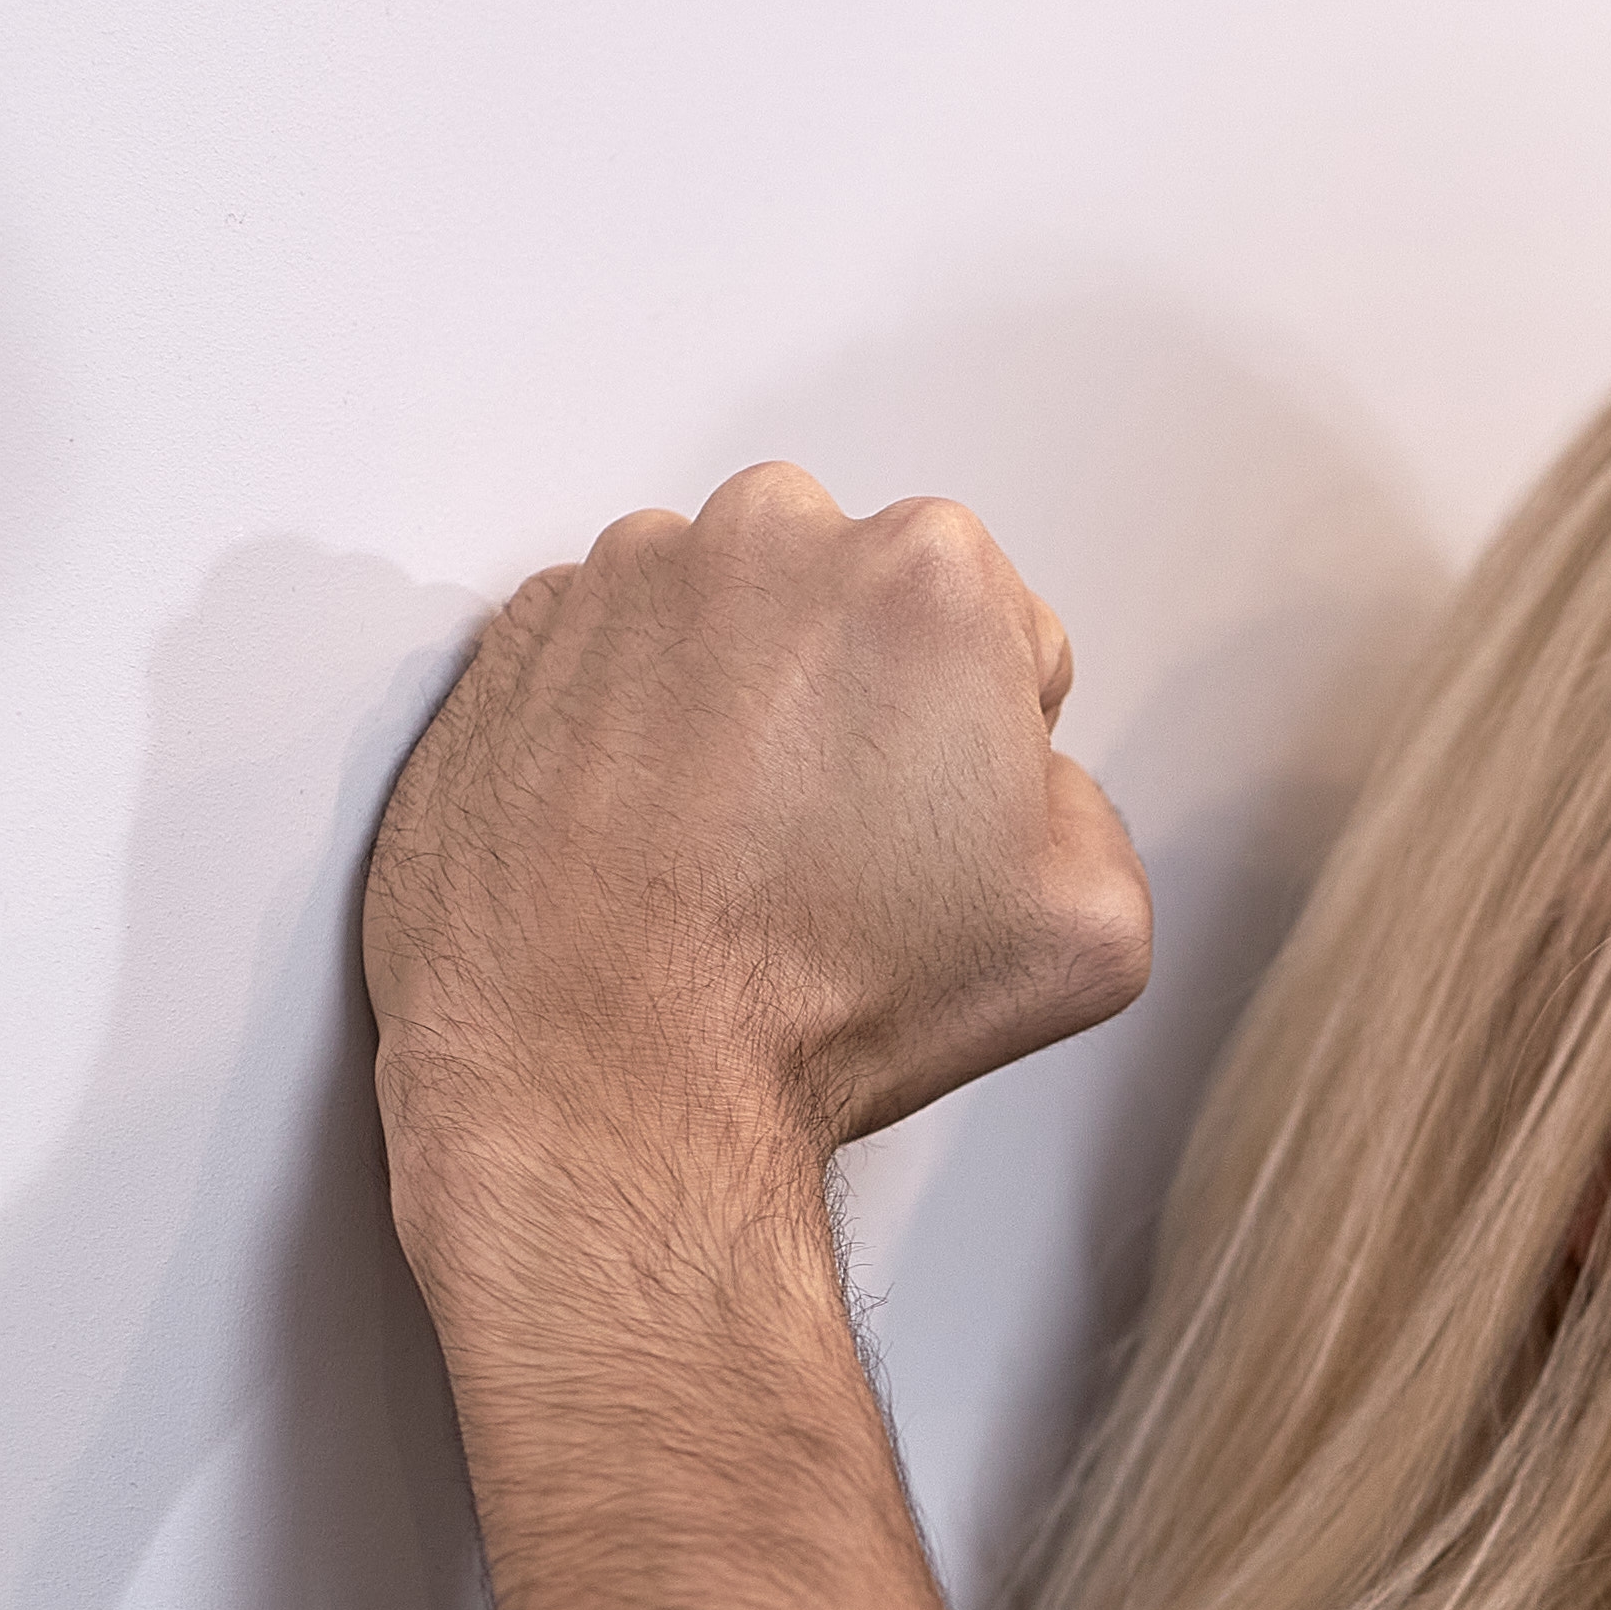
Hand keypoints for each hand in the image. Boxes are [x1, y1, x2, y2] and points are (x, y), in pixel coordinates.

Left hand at [361, 463, 1155, 1301]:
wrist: (602, 1077)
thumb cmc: (822, 1006)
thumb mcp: (1087, 931)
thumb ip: (1091, 811)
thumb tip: (1022, 786)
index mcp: (934, 574)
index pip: (1001, 634)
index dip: (979, 743)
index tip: (926, 822)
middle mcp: (774, 532)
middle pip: (858, 599)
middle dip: (856, 692)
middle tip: (828, 839)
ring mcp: (629, 575)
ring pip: (727, 616)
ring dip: (736, 697)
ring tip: (722, 845)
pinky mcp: (519, 632)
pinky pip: (606, 654)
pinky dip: (624, 720)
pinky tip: (639, 833)